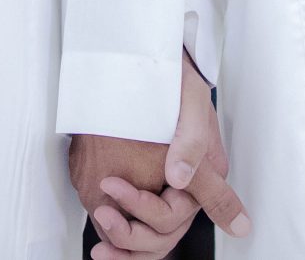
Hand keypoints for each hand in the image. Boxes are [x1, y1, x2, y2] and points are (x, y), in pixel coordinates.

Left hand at [68, 52, 250, 256]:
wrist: (145, 63)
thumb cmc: (172, 78)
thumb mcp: (188, 101)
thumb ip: (191, 141)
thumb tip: (179, 179)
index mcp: (206, 173)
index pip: (176, 216)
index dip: (144, 214)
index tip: (111, 192)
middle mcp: (189, 188)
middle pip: (162, 235)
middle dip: (129, 235)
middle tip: (101, 212)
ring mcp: (168, 190)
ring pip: (148, 239)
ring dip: (122, 243)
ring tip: (98, 224)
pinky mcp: (148, 186)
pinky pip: (136, 226)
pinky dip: (118, 236)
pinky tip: (99, 229)